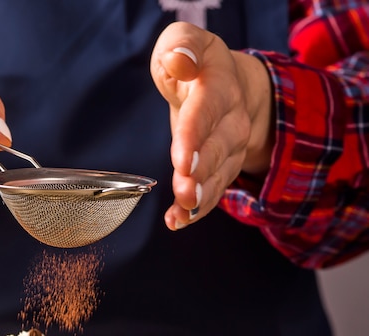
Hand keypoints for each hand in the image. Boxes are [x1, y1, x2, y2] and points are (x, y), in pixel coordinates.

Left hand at [150, 21, 273, 229]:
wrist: (231, 87)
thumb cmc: (197, 66)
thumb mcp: (186, 42)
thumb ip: (181, 46)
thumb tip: (179, 60)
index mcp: (219, 86)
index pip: (206, 112)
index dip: (194, 136)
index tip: (182, 159)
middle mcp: (231, 121)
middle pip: (217, 149)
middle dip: (201, 172)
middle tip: (185, 190)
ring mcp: (230, 149)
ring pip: (217, 177)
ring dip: (200, 197)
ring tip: (181, 211)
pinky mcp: (221, 171)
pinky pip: (212, 193)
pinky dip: (196, 211)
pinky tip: (177, 221)